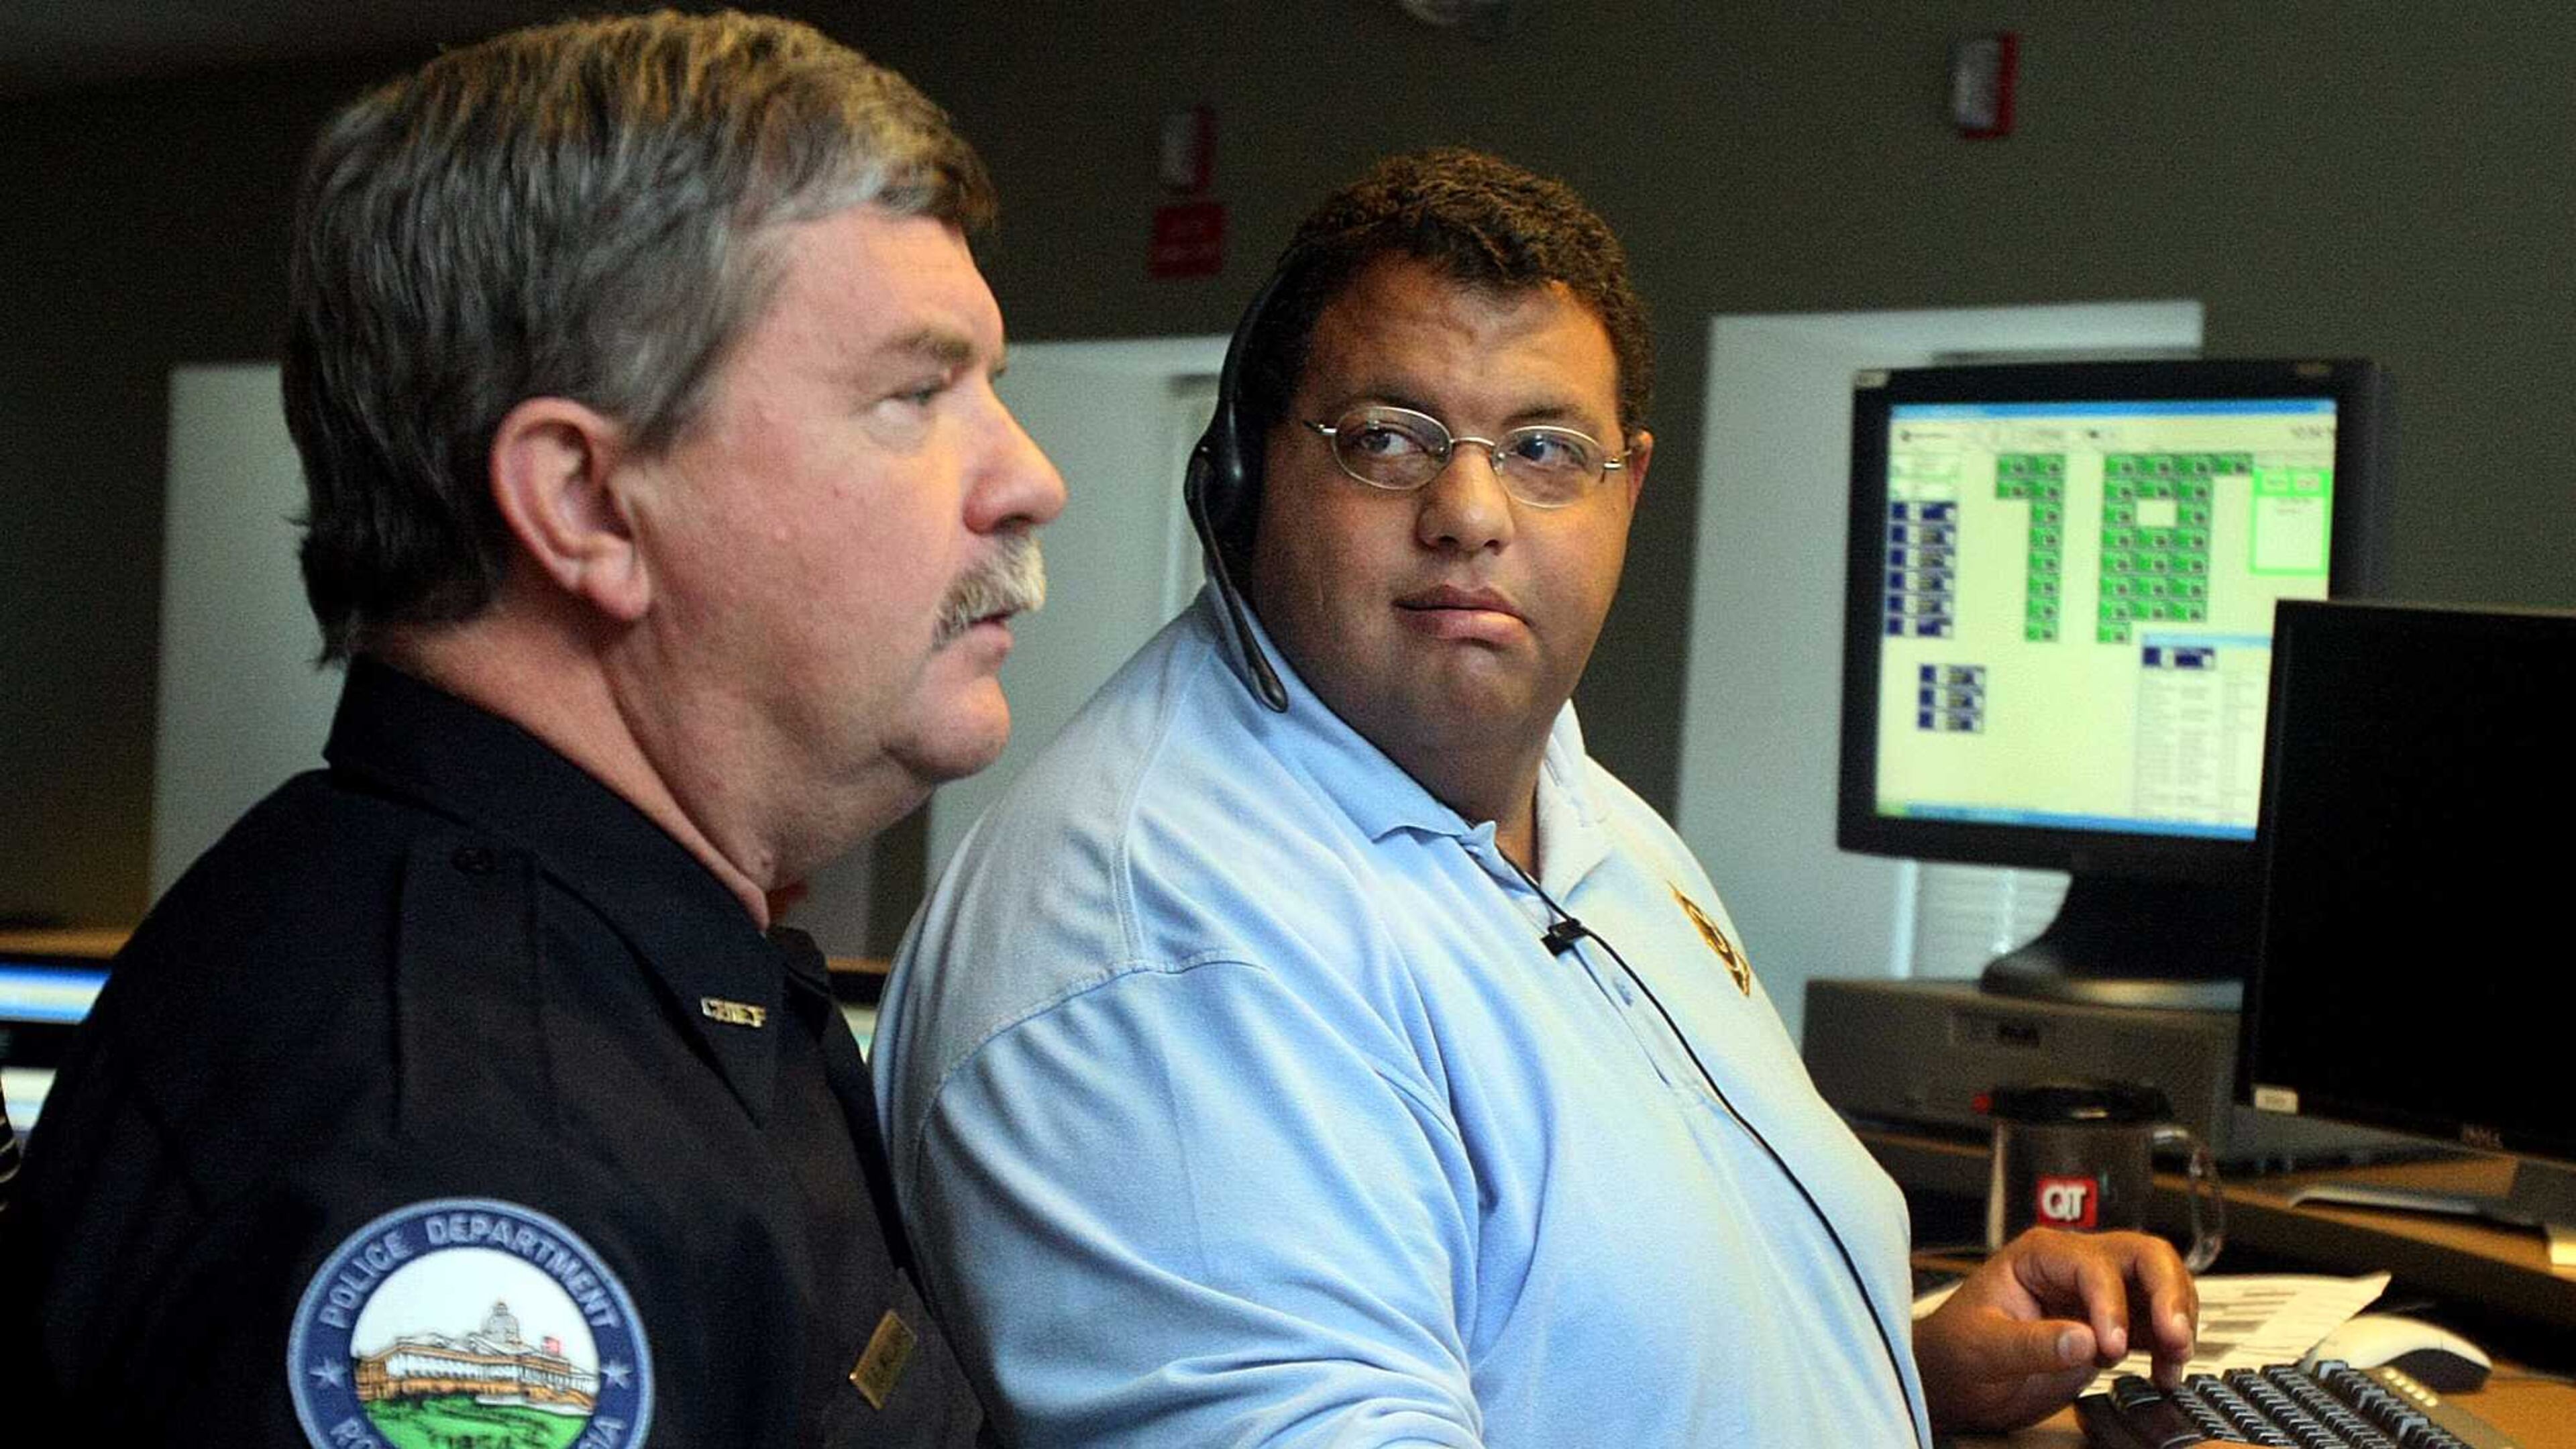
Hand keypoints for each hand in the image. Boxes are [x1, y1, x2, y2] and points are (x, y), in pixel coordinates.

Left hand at [1913, 1227, 2197, 1433]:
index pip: (2094, 1265)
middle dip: (2169, 1293)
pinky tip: (2166, 1372)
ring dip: (2177, 1319)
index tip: (2109, 1345)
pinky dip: (2169, 1346)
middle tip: (2176, 1336)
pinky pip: (2155, 1326)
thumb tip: (2085, 1339)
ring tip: (2174, 1357)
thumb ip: (2030, 1343)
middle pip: (2143, 1257)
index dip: (2110, 1303)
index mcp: (2039, 1255)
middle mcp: (2075, 1267)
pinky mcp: (2109, 1329)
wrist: (1954, 1380)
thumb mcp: (1981, 1347)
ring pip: (2159, 1287)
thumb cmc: (1955, 1350)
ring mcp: (2096, 1297)